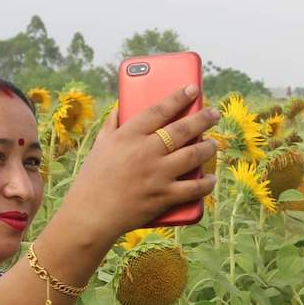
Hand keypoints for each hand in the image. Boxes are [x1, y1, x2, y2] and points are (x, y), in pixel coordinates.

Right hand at [62, 86, 218, 242]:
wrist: (90, 215)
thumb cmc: (93, 179)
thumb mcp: (100, 146)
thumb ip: (112, 124)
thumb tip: (122, 107)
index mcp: (128, 136)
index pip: (159, 110)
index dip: (178, 97)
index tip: (193, 88)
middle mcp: (145, 152)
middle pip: (182, 129)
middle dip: (203, 118)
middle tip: (214, 113)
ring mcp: (157, 174)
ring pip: (193, 155)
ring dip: (208, 147)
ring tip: (213, 143)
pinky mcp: (163, 196)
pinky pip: (193, 188)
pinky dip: (206, 183)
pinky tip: (211, 179)